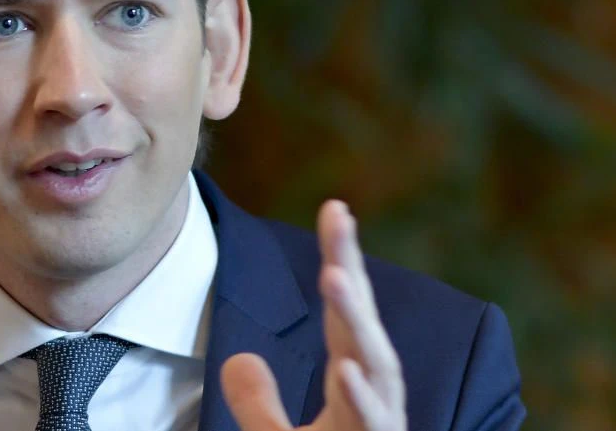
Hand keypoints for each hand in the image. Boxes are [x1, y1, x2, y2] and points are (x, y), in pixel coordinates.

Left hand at [220, 201, 405, 430]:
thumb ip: (258, 403)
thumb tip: (237, 358)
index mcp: (355, 386)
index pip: (343, 314)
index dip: (341, 259)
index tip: (334, 207)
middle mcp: (375, 399)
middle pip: (363, 325)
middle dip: (352, 268)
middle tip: (337, 215)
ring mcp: (379, 426)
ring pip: (376, 367)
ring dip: (356, 321)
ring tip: (334, 275)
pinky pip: (372, 425)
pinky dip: (362, 397)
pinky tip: (347, 370)